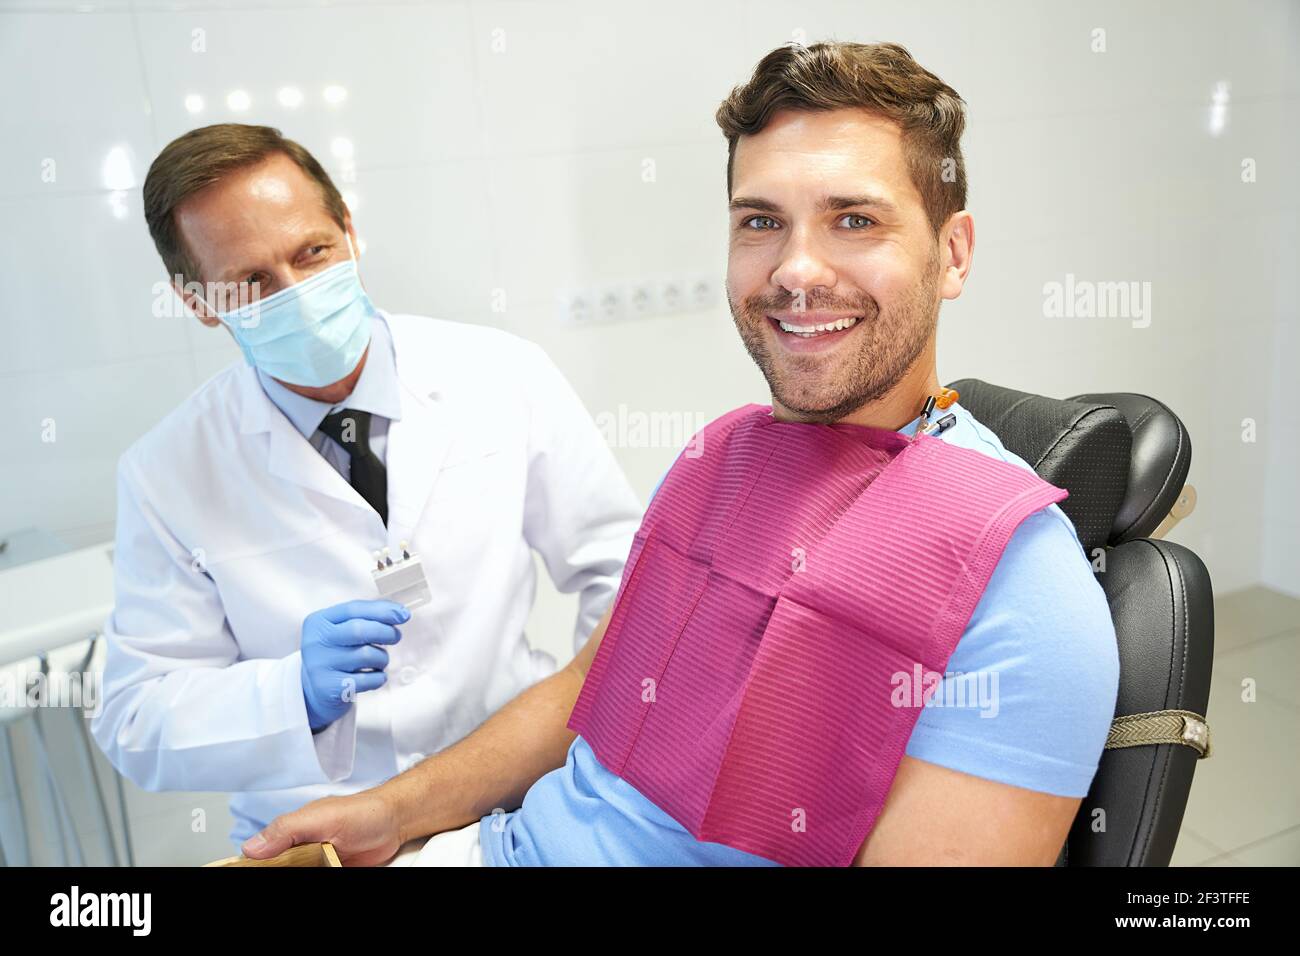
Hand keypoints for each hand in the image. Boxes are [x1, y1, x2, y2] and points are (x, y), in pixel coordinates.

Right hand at [242, 788, 403, 866]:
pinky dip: (318, 875)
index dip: (252, 864)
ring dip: (300, 871)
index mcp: (291, 833)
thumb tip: (251, 847)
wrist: (394, 823)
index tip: (247, 869)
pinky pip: (317, 878)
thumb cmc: (360, 812)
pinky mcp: (331, 871)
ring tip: (321, 865)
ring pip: (298, 873)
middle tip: (304, 865)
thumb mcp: (319, 818)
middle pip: (279, 868)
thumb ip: (286, 829)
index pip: (261, 854)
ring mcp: (316, 863)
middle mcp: (301, 850)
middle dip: (279, 869)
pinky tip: (326, 869)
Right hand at [300, 600, 407, 730]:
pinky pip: (367, 679)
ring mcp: (320, 665)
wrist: (317, 691)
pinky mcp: (328, 688)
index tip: (404, 615)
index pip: (353, 609)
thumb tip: (401, 613)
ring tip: (378, 661)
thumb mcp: (344, 631)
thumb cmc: (339, 654)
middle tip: (395, 637)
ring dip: (382, 658)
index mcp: (318, 622)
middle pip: (359, 630)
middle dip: (385, 632)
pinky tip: (374, 677)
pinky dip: (379, 678)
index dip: (382, 610)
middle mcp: (315, 642)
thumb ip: (369, 617)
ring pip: (366, 655)